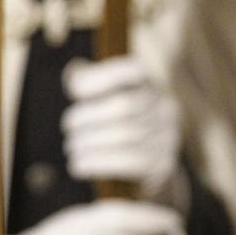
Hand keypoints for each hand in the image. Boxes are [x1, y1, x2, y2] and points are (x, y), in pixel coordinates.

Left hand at [62, 56, 181, 200]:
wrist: (135, 158)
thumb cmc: (105, 119)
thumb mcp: (94, 94)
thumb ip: (84, 81)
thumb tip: (76, 81)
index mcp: (147, 83)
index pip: (132, 69)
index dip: (102, 76)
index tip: (74, 90)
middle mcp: (164, 105)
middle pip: (126, 105)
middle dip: (90, 116)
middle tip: (67, 127)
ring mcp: (168, 134)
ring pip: (129, 135)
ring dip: (92, 142)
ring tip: (71, 147)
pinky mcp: (163, 162)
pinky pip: (132, 162)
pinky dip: (100, 163)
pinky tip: (77, 165)